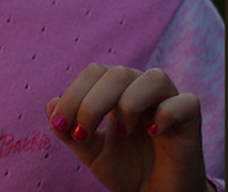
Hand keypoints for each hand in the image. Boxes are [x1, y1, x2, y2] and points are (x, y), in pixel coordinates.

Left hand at [46, 63, 210, 191]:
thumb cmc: (125, 169)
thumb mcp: (90, 152)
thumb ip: (69, 130)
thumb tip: (51, 105)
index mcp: (116, 90)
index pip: (93, 73)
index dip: (73, 95)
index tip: (61, 126)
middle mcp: (142, 89)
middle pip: (117, 73)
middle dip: (92, 103)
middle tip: (82, 133)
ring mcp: (169, 102)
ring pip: (153, 78)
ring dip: (129, 103)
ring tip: (121, 131)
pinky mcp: (191, 121)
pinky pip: (186, 102)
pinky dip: (167, 113)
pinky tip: (153, 132)